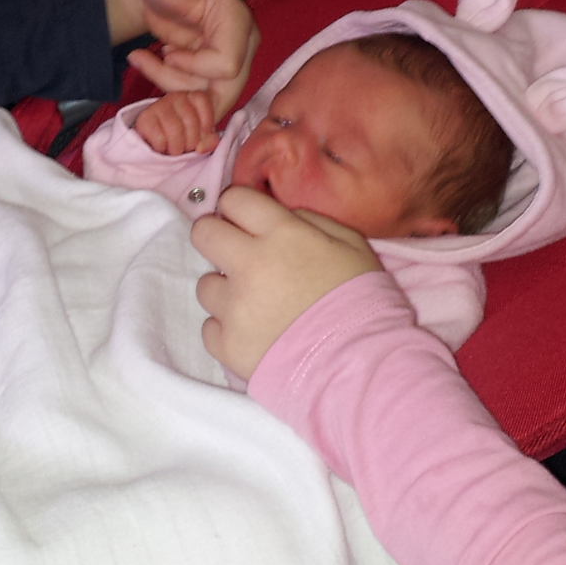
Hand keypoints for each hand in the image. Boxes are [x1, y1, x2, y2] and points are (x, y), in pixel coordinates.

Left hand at [103, 0, 258, 112]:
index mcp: (240, 24)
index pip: (226, 66)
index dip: (193, 66)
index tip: (168, 49)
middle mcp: (243, 46)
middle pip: (220, 91)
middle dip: (181, 83)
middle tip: (154, 57)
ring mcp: (230, 62)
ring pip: (205, 99)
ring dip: (168, 84)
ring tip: (144, 57)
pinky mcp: (213, 74)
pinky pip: (196, 98)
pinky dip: (169, 89)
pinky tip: (150, 63)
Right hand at [134, 91, 219, 155]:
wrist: (160, 143)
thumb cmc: (185, 137)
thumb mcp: (202, 137)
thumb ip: (209, 140)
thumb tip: (201, 148)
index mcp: (192, 96)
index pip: (201, 99)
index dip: (206, 121)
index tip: (204, 134)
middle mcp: (175, 97)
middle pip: (190, 120)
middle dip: (191, 142)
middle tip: (186, 147)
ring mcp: (158, 106)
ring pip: (174, 129)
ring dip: (177, 147)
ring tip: (174, 150)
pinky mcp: (144, 119)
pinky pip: (159, 138)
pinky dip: (163, 148)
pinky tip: (162, 148)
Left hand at [191, 186, 384, 379]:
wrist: (361, 365)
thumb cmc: (363, 300)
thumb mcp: (351, 245)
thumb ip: (311, 221)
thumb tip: (280, 217)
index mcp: (280, 235)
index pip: (234, 199)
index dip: (238, 208)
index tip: (247, 221)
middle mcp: (249, 265)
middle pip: (202, 234)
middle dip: (217, 238)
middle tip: (238, 255)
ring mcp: (233, 308)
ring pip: (205, 285)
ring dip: (225, 290)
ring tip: (255, 305)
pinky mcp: (227, 345)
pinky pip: (210, 328)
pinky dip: (227, 329)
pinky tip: (254, 333)